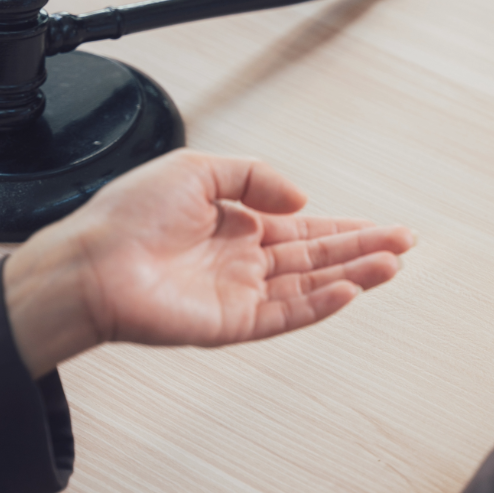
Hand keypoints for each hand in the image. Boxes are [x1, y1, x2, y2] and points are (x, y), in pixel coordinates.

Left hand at [3, 149, 415, 377]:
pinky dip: (320, 305)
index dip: (348, 228)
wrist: (89, 263)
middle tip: (404, 243)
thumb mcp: (198, 168)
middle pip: (319, 258)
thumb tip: (302, 199)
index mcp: (237, 226)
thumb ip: (255, 176)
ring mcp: (240, 294)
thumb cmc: (125, 217)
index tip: (385, 226)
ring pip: (311, 286)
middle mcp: (243, 261)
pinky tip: (349, 290)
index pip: (306, 229)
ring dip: (354, 275)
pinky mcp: (231, 324)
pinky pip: (286, 315)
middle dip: (365, 249)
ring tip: (391, 264)